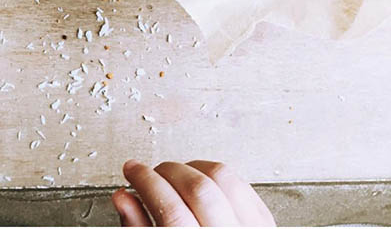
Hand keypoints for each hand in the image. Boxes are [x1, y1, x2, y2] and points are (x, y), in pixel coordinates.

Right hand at [112, 159, 274, 226]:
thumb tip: (125, 199)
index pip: (170, 209)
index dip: (145, 181)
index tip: (133, 171)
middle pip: (198, 189)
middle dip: (166, 171)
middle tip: (148, 172)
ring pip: (223, 179)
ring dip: (191, 168)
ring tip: (172, 175)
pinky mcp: (265, 227)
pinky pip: (242, 187)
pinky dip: (216, 177)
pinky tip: (199, 181)